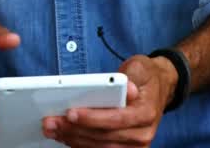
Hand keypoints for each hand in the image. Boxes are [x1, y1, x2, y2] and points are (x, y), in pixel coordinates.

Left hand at [42, 55, 176, 146]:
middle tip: (50, 121)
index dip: (92, 118)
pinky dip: (79, 144)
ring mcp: (134, 145)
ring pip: (99, 147)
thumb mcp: (140, 68)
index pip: (116, 119)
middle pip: (103, 136)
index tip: (70, 113)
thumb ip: (131, 76)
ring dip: (72, 139)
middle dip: (73, 129)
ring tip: (52, 129)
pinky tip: (64, 136)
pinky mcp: (124, 147)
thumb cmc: (145, 77)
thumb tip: (128, 88)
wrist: (159, 88)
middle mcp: (142, 133)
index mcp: (146, 113)